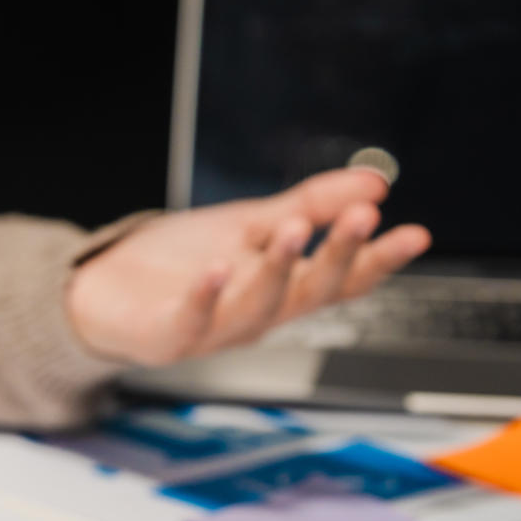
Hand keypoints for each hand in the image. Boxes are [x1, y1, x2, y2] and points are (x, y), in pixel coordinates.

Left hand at [65, 168, 432, 366]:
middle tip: (361, 218)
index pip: (341, 279)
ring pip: (257, 308)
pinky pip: (191, 322)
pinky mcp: (167, 338)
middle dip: (335, 256)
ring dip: (277, 269)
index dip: (378, 260)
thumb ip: (310, 205)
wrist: (104, 288)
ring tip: (291, 228)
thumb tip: (376, 182)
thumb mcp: (251, 223)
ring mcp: (213, 331)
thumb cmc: (181, 262)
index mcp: (282, 288)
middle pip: (308, 293)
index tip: (415, 234)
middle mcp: (255, 315)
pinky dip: (204, 297)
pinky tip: (215, 268)